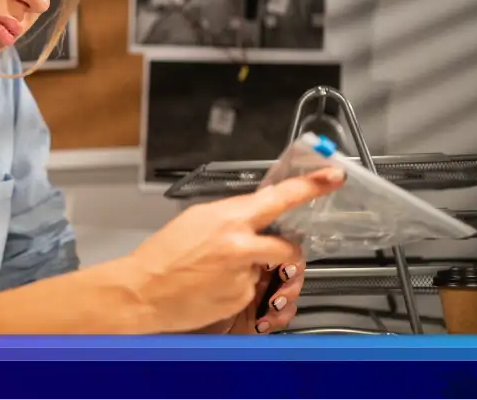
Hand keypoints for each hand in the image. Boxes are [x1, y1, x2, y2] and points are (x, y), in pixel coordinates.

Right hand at [122, 168, 343, 333]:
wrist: (143, 291)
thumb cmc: (163, 254)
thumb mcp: (197, 219)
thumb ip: (232, 215)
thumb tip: (256, 215)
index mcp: (229, 218)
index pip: (280, 197)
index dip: (311, 186)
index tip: (333, 177)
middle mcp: (241, 245)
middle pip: (289, 247)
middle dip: (286, 251)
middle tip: (271, 253)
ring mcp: (244, 275)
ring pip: (267, 271)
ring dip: (253, 272)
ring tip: (217, 273)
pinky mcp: (241, 300)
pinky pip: (253, 292)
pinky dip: (239, 290)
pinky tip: (213, 288)